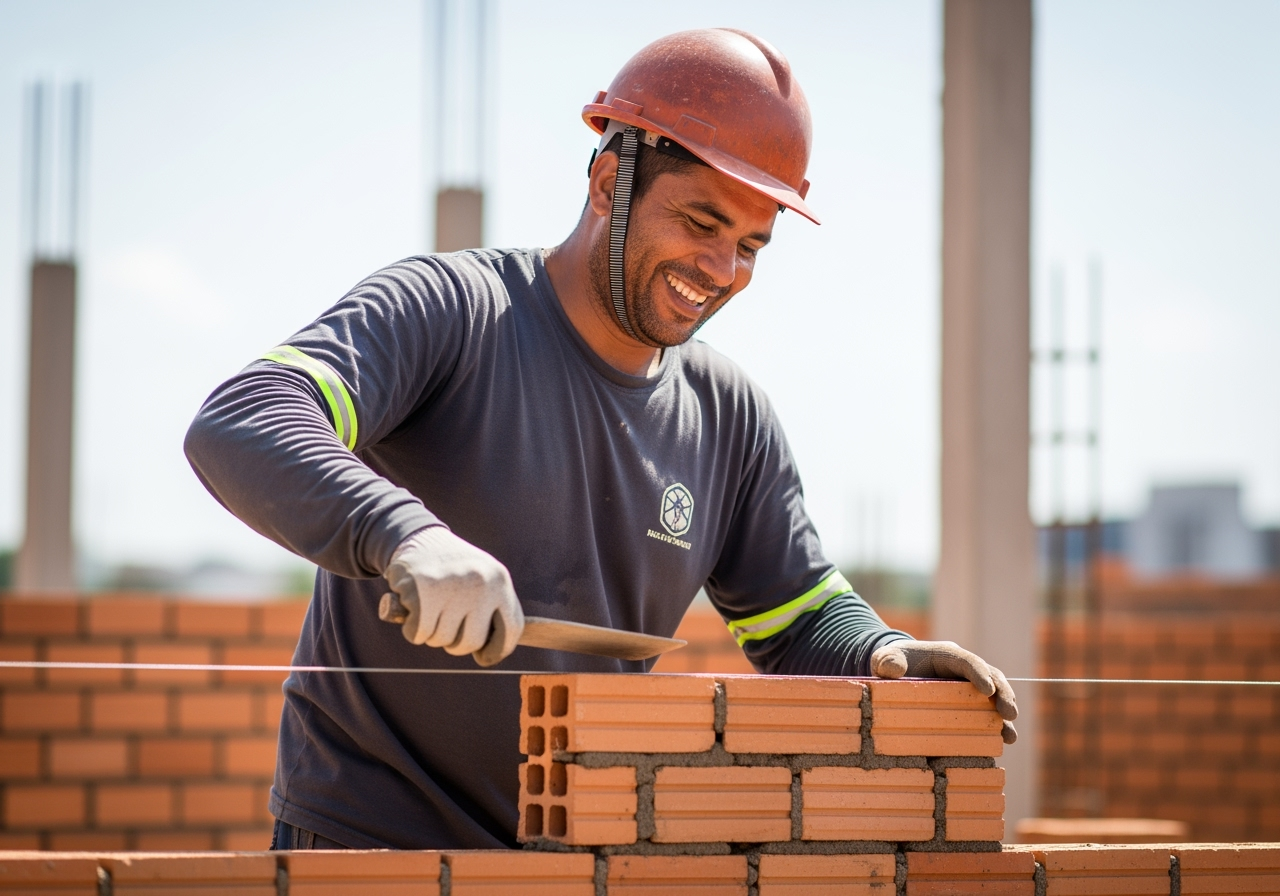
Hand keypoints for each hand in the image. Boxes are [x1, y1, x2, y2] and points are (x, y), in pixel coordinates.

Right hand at [381, 527, 524, 666]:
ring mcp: (453, 586)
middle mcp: (481, 583)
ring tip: (429, 610)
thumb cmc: (452, 567)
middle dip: (455, 644)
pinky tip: (412, 611)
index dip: (498, 650)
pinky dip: (412, 630)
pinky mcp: (423, 591)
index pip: (512, 628)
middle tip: (446, 627)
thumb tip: (491, 652)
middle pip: (471, 642)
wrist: (418, 536)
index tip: (484, 657)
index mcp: (500, 580)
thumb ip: (492, 609)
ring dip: (431, 634)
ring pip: (442, 640)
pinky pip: (419, 634)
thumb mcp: (482, 577)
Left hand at [870, 639, 1018, 743]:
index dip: (979, 673)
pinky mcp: (969, 702)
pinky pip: (987, 711)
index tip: (988, 690)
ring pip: (995, 694)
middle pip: (990, 676)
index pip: (967, 661)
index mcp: (946, 654)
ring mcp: (969, 686)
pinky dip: (997, 724)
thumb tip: (892, 670)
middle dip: (1002, 693)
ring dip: (1004, 712)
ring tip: (1010, 734)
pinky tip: (1004, 740)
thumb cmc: (892, 663)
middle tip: (1009, 713)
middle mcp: (963, 669)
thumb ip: (887, 662)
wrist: (896, 672)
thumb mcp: (884, 659)